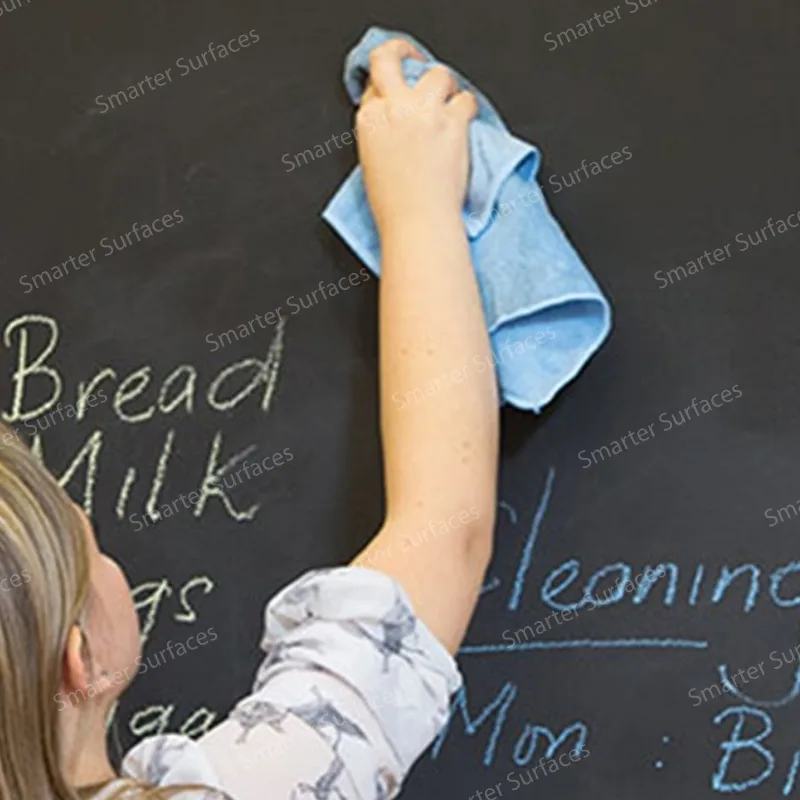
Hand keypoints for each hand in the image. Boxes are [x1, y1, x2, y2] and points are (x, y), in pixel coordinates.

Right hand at [355, 39, 477, 236]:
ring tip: (446, 105)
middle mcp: (394, 109)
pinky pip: (466, 99)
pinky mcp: (453, 122)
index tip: (399, 93)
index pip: (376, 83)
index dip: (389, 87)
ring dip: (444, 87)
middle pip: (391, 57)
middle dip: (403, 53)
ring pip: (438, 73)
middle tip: (415, 61)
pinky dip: (467, 109)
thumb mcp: (372, 164)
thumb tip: (397, 119)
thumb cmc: (396, 207)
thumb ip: (381, 132)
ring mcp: (425, 113)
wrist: (418, 224)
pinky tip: (463, 124)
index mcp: (369, 121)